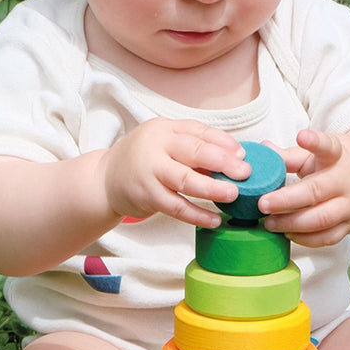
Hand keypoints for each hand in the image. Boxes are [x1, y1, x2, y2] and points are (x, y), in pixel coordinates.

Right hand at [103, 118, 249, 227]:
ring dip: (212, 189)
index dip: (223, 143)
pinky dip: (196, 215)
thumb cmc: (144, 160)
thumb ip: (193, 147)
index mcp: (165, 129)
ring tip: (233, 195)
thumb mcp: (165, 144)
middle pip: (194, 151)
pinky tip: (214, 220)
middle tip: (245, 173)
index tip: (243, 154)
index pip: (198, 131)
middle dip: (223, 162)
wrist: (104, 179)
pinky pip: (176, 207)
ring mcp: (149, 172)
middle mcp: (156, 146)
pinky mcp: (146, 196)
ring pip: (185, 180)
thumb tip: (235, 158)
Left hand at [258, 128, 349, 246]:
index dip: (316, 142)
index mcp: (340, 155)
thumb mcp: (322, 152)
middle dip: (286, 200)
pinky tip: (287, 233)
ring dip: (292, 224)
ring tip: (269, 223)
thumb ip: (292, 154)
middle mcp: (348, 181)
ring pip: (321, 220)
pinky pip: (327, 238)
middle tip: (262, 204)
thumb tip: (264, 149)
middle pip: (317, 191)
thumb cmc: (341, 162)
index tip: (302, 136)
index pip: (329, 147)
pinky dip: (305, 239)